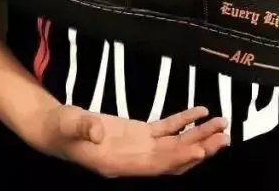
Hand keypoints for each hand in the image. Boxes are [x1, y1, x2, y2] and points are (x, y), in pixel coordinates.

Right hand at [37, 103, 228, 177]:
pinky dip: (184, 122)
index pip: (156, 164)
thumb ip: (84, 128)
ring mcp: (138, 147)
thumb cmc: (59, 129)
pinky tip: (200, 112)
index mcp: (119, 163)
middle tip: (225, 136)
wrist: (54, 128)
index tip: (202, 150)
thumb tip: (98, 131)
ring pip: (175, 145)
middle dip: (200, 148)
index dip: (179, 158)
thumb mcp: (68, 125)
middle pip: (174, 158)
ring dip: (198, 137)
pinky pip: (166, 129)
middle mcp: (134, 160)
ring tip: (222, 127)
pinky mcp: (138, 133)